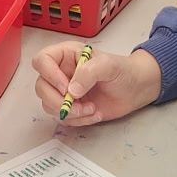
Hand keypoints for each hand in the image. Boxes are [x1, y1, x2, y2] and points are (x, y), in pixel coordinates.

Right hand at [33, 43, 160, 127]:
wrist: (136, 89)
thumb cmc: (123, 70)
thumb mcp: (108, 65)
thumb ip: (89, 73)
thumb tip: (71, 91)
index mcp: (65, 55)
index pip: (42, 61)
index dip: (49, 75)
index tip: (66, 87)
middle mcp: (60, 72)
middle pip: (41, 87)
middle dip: (59, 101)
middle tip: (79, 106)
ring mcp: (64, 91)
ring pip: (49, 105)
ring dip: (70, 113)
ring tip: (92, 109)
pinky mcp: (70, 108)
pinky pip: (63, 118)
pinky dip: (78, 121)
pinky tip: (95, 114)